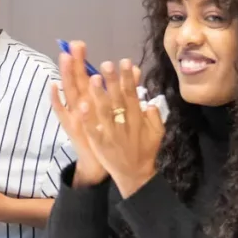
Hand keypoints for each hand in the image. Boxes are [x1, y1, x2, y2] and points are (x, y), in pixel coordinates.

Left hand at [53, 51, 164, 195]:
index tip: (124, 61)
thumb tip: (150, 98)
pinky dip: (88, 118)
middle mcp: (125, 123)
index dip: (128, 78)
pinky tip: (81, 106)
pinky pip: (93, 130)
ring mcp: (112, 134)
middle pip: (118, 99)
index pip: (132, 94)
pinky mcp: (100, 144)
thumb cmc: (145, 151)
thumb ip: (154, 115)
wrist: (135, 176)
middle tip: (106, 64)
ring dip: (99, 95)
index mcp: (138, 118)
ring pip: (104, 112)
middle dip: (112, 81)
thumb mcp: (157, 132)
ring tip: (92, 79)